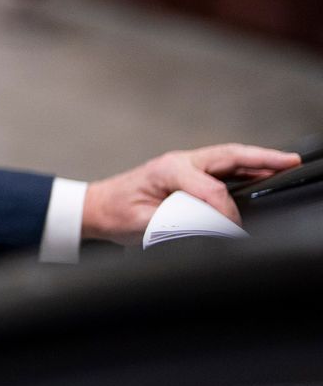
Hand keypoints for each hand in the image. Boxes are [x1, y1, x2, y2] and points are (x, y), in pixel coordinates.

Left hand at [82, 144, 299, 245]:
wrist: (95, 208)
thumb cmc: (114, 214)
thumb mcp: (142, 224)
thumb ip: (175, 224)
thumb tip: (209, 227)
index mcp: (168, 170)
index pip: (211, 189)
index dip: (227, 211)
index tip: (235, 229)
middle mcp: (179, 162)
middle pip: (228, 156)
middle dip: (262, 158)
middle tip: (290, 161)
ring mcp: (183, 165)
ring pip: (228, 158)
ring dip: (257, 160)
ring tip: (285, 163)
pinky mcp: (186, 173)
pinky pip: (221, 167)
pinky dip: (244, 167)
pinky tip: (260, 172)